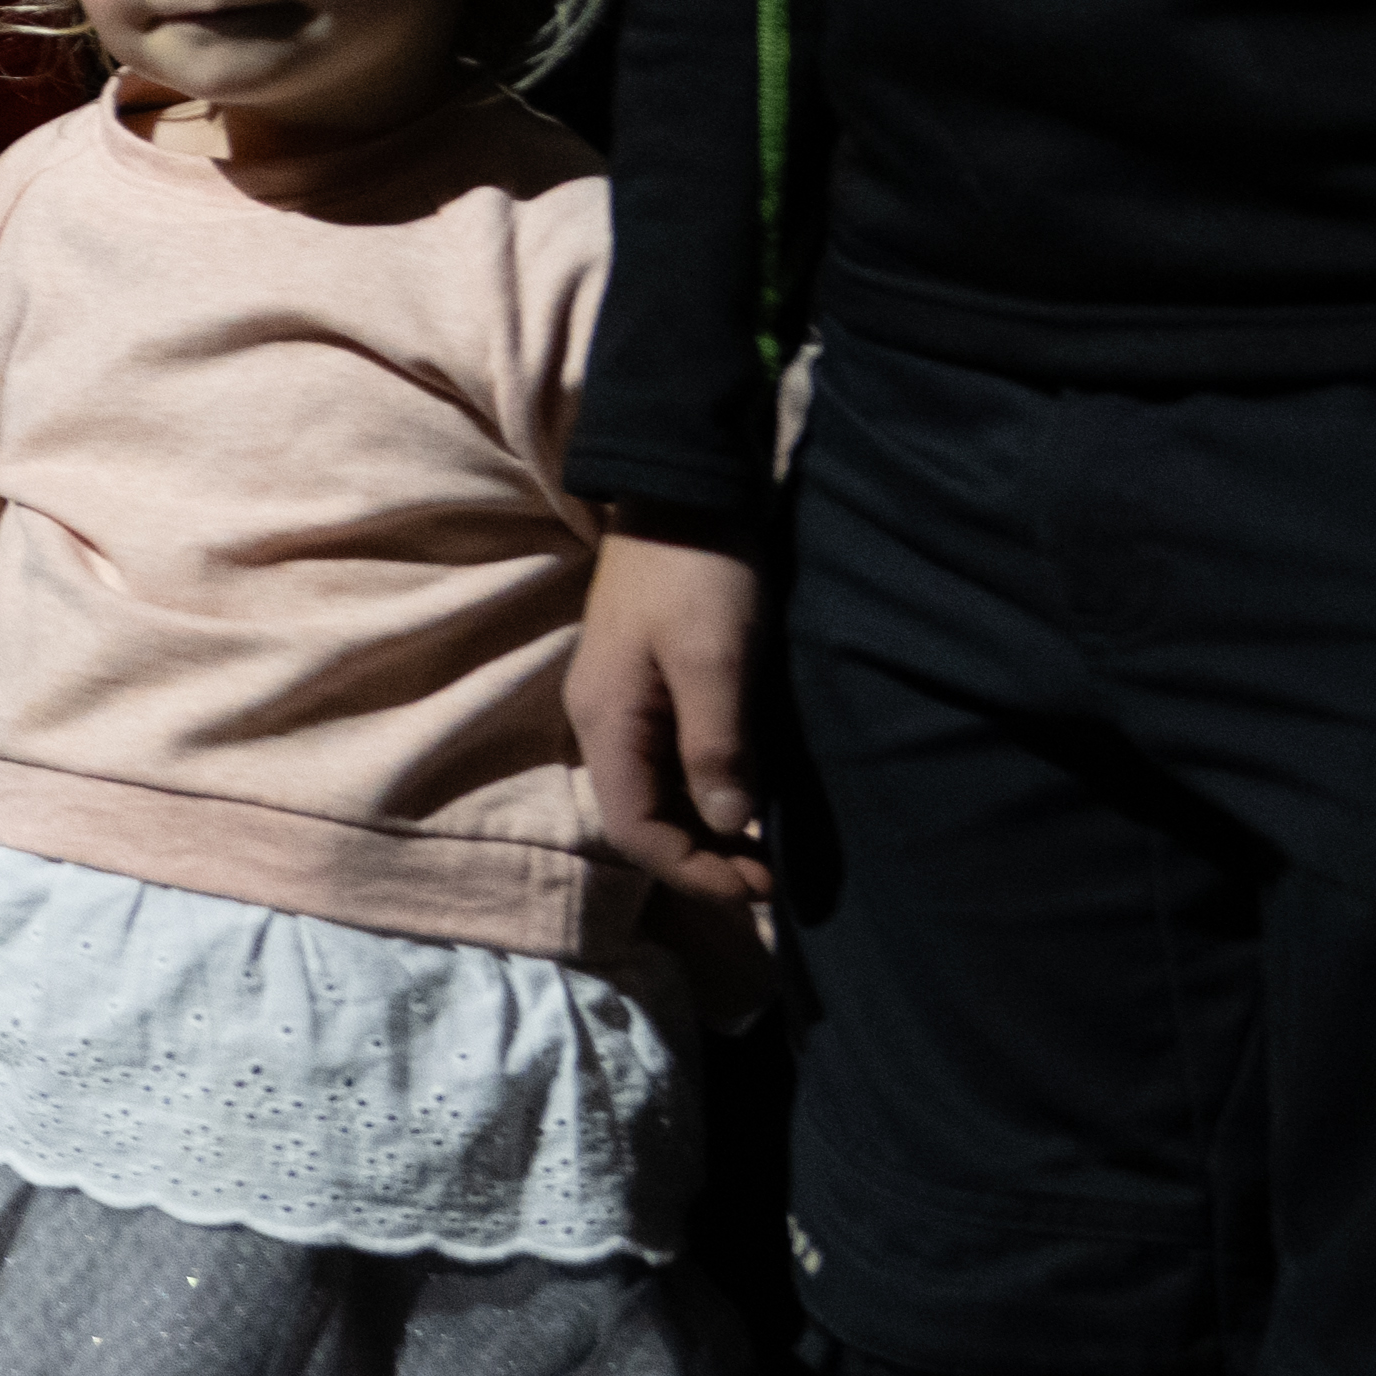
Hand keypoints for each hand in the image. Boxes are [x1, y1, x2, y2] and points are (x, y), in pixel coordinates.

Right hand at [568, 530, 777, 910]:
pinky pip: (671, 760)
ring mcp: (624, 703)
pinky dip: (708, 790)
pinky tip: (749, 792)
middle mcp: (603, 722)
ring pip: (657, 792)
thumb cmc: (697, 573)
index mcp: (606, 721)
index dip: (693, 870)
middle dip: (702, 857)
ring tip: (765, 847)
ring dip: (706, 827)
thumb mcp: (713, 659)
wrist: (683, 489)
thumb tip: (727, 821)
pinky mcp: (651, 684)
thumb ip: (715, 744)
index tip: (760, 886)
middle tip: (771, 877)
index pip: (634, 829)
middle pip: (642, 817)